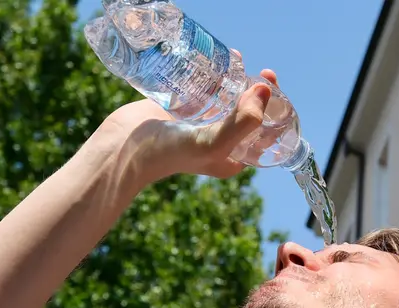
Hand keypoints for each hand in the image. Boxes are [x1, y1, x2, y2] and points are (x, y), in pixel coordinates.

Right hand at [94, 67, 278, 183]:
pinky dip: (216, 74)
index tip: (271, 87)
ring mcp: (201, 123)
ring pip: (228, 98)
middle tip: (262, 74)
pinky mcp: (183, 108)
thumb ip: (244, 122)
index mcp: (233, 157)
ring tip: (241, 64)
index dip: (275, 109)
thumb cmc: (170, 153)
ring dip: (239, 80)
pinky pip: (206, 88)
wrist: (123, 148)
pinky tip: (220, 61)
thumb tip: (264, 91)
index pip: (265, 131)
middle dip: (259, 93)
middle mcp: (220, 141)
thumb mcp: (214, 143)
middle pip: (249, 112)